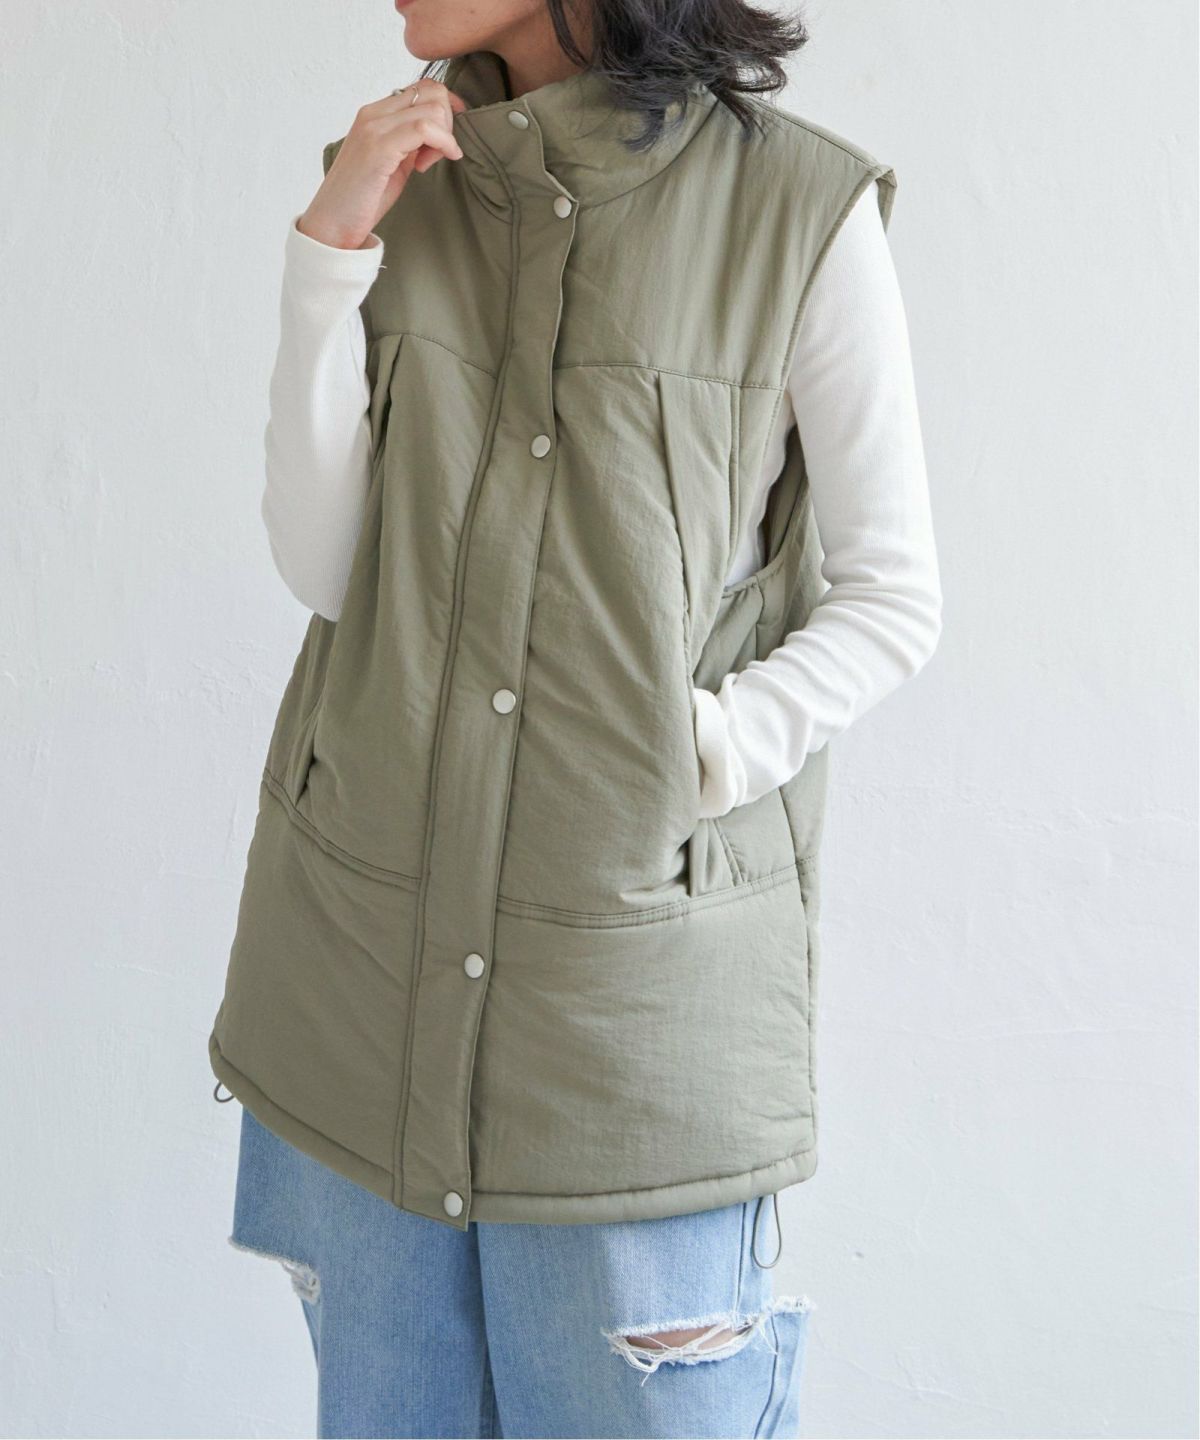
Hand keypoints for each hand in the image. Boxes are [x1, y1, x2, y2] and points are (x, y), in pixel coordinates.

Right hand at [297, 80, 467, 250]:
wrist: (331, 223)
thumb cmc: (361, 200)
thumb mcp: (392, 164)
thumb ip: (410, 145)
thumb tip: (437, 136)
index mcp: (374, 114)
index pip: (422, 88)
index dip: (445, 109)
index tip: (447, 139)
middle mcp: (373, 114)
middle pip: (432, 92)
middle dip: (448, 123)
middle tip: (440, 154)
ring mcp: (375, 128)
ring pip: (432, 108)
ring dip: (445, 137)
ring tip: (430, 163)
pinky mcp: (380, 147)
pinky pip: (425, 129)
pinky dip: (442, 145)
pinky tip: (429, 165)